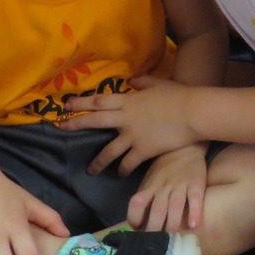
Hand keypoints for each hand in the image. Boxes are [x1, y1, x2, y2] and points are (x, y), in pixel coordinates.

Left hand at [62, 77, 195, 175]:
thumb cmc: (178, 95)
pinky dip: (123, 169)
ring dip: (98, 161)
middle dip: (77, 124)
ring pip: (109, 150)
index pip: (99, 101)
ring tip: (91, 170)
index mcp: (128, 101)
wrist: (192, 113)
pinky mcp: (143, 150)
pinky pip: (128, 162)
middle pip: (95, 121)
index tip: (67, 105)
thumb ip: (143, 82)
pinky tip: (120, 173)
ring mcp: (133, 136)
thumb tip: (131, 80)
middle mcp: (125, 118)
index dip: (82, 103)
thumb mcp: (159, 84)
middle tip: (62, 128)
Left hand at [128, 144, 207, 232]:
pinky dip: (194, 211)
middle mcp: (163, 186)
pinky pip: (195, 198)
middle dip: (155, 227)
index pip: (137, 202)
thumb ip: (145, 197)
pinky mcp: (196, 182)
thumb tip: (138, 222)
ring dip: (173, 223)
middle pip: (157, 209)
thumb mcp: (151, 179)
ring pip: (175, 206)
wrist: (186, 146)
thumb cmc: (165, 167)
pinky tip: (194, 224)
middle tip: (155, 240)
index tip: (137, 228)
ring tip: (172, 236)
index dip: (135, 217)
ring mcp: (180, 184)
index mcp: (150, 186)